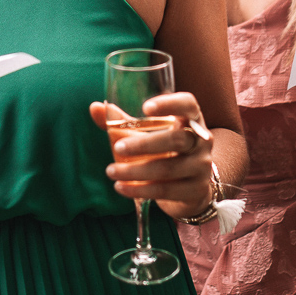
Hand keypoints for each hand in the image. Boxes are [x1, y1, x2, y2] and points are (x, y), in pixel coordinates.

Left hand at [88, 93, 213, 212]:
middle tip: (118, 147)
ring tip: (111, 171)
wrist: (191, 187)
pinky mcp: (195, 190)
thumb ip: (122, 121)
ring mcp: (201, 166)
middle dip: (144, 144)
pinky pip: (166, 190)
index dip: (169, 104)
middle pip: (176, 140)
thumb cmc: (164, 150)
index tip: (145, 107)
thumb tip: (94, 107)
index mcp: (190, 119)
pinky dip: (140, 189)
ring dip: (135, 171)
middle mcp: (201, 141)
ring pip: (168, 168)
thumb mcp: (147, 134)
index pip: (188, 104)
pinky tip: (121, 187)